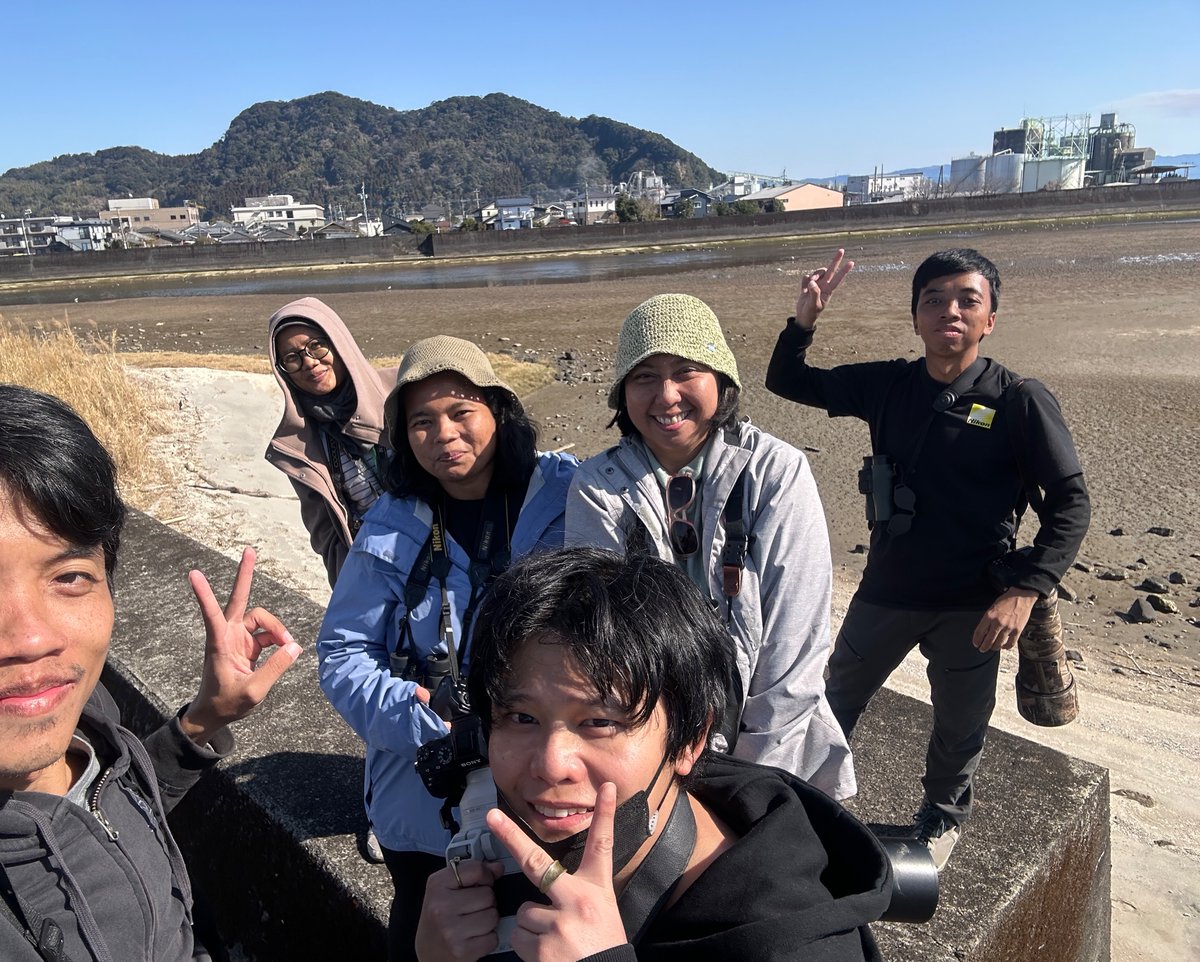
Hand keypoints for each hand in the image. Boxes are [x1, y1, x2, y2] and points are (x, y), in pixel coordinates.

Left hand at [180, 547, 302, 744]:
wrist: (215, 715)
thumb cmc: (226, 704)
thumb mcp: (254, 690)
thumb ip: (276, 667)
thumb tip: (294, 646)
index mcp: (220, 643)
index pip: (211, 613)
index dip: (204, 594)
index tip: (193, 573)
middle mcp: (228, 635)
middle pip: (239, 599)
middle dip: (245, 575)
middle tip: (249, 550)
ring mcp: (237, 639)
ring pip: (261, 620)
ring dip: (276, 629)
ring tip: (289, 644)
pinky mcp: (246, 646)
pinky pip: (266, 635)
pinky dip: (278, 641)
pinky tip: (286, 650)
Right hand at [415, 858, 503, 961]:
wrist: (428, 949)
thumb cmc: (440, 916)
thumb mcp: (447, 887)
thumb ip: (472, 873)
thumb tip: (498, 868)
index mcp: (437, 885)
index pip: (476, 869)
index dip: (485, 875)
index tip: (481, 882)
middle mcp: (441, 907)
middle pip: (488, 894)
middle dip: (486, 901)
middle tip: (473, 907)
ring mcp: (451, 930)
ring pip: (493, 916)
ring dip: (488, 919)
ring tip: (473, 921)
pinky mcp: (462, 950)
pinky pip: (493, 938)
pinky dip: (488, 938)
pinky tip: (474, 936)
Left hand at [486, 782, 626, 961]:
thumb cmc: (602, 948)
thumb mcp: (604, 912)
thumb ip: (578, 893)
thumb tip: (548, 881)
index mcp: (597, 890)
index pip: (602, 845)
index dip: (605, 814)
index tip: (606, 787)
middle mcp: (578, 900)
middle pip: (538, 861)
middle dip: (511, 837)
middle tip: (492, 817)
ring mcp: (558, 922)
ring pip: (524, 911)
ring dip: (532, 926)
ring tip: (555, 941)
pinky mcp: (542, 946)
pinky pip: (518, 935)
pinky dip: (527, 945)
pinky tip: (548, 953)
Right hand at [794, 248, 853, 328]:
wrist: (803, 317)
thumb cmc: (811, 313)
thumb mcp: (814, 305)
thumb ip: (814, 293)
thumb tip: (813, 281)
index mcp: (828, 290)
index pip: (838, 278)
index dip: (844, 271)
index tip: (851, 263)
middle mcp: (823, 285)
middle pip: (831, 270)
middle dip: (836, 260)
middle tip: (841, 250)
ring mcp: (815, 285)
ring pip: (817, 272)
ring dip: (814, 274)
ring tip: (810, 281)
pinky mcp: (807, 285)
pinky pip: (806, 277)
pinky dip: (804, 281)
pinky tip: (803, 289)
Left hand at [972, 587, 1038, 651]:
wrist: (1021, 596)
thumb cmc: (1005, 601)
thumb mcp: (992, 608)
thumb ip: (987, 620)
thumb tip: (983, 632)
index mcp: (989, 616)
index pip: (979, 632)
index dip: (976, 640)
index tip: (976, 644)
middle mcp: (998, 622)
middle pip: (988, 640)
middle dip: (983, 647)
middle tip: (982, 649)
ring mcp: (1008, 627)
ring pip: (998, 644)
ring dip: (994, 648)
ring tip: (992, 648)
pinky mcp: (1018, 630)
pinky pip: (1010, 643)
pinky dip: (1006, 647)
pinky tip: (1004, 646)